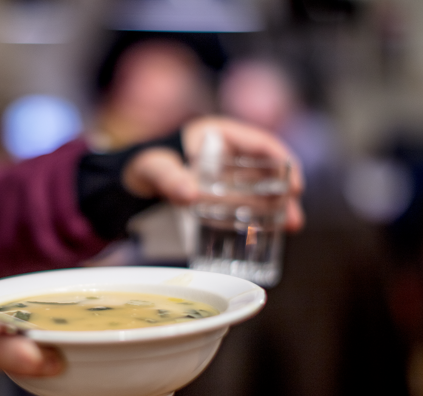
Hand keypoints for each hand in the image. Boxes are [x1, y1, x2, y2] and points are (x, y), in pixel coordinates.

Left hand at [121, 116, 304, 231]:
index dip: (284, 161)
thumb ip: (169, 178)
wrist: (125, 182)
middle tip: (295, 220)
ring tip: (290, 229)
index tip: (296, 185)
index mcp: (219, 135)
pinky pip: (244, 204)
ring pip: (260, 189)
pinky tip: (268, 234)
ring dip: (277, 207)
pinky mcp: (218, 197)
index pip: (261, 143)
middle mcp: (228, 154)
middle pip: (266, 171)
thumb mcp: (154, 168)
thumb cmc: (141, 165)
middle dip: (286, 193)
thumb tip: (190, 194)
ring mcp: (225, 177)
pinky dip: (258, 216)